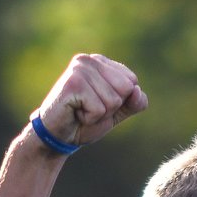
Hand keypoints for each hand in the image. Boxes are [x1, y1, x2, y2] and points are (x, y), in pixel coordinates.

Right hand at [30, 53, 148, 150]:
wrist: (58, 135)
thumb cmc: (85, 122)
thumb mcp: (116, 112)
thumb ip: (133, 103)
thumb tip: (138, 91)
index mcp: (101, 62)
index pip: (132, 81)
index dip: (120, 101)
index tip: (99, 104)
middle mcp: (89, 60)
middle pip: (125, 89)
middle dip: (111, 108)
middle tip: (90, 108)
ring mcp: (79, 69)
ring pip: (113, 100)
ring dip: (99, 114)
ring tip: (81, 111)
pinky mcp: (73, 83)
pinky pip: (99, 109)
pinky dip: (90, 118)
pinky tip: (75, 113)